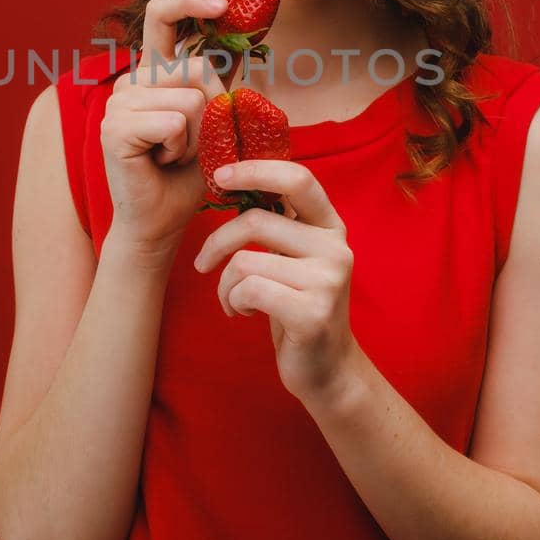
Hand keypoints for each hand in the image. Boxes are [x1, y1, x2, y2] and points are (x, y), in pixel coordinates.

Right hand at [99, 0, 229, 261]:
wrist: (162, 221)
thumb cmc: (189, 175)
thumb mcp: (217, 121)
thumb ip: (223, 83)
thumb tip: (249, 39)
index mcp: (154, 72)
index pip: (163, 15)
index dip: (191, 0)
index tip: (222, 4)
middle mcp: (132, 79)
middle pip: (196, 67)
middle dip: (212, 110)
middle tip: (192, 142)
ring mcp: (119, 102)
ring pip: (190, 99)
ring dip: (197, 137)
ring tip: (174, 155)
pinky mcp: (115, 128)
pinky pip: (173, 124)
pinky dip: (181, 150)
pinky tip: (161, 164)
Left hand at [192, 159, 360, 408]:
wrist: (326, 369)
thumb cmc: (298, 306)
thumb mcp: (295, 258)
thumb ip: (279, 224)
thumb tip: (231, 180)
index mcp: (331, 226)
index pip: (298, 179)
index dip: (255, 170)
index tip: (219, 177)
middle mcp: (336, 247)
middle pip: (256, 220)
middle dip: (216, 242)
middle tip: (203, 263)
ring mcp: (328, 280)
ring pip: (245, 261)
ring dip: (224, 284)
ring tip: (232, 300)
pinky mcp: (313, 312)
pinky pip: (248, 290)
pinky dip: (232, 301)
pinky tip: (242, 313)